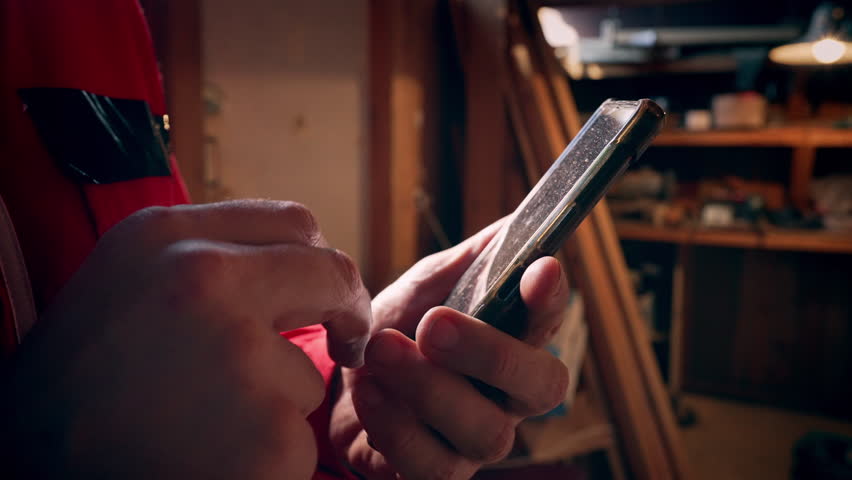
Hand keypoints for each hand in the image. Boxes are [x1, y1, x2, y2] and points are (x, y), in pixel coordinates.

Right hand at [1, 200, 371, 478]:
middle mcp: (204, 281)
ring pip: (307, 373)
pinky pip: (296, 438)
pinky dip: (267, 455)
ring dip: (276, 402)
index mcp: (165, 237)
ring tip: (202, 427)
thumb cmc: (76, 389)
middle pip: (330, 273)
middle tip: (349, 339)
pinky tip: (210, 462)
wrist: (28, 474)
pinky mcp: (268, 434)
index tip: (326, 288)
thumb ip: (205, 261)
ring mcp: (240, 358)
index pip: (290, 222)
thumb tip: (292, 263)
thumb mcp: (125, 286)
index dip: (319, 257)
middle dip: (349, 308)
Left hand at [330, 221, 570, 479]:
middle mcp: (507, 397)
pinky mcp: (437, 473)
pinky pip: (432, 465)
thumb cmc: (398, 328)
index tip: (539, 268)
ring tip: (381, 351)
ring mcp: (475, 441)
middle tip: (434, 324)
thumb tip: (518, 222)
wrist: (341, 382)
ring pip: (484, 430)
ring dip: (428, 388)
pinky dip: (395, 425)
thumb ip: (471, 261)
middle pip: (540, 386)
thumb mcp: (428, 285)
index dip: (550, 299)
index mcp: (512, 341)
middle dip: (489, 352)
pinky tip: (369, 391)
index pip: (549, 322)